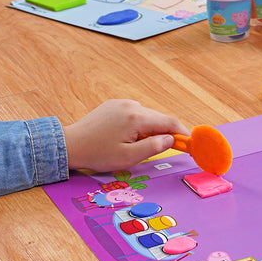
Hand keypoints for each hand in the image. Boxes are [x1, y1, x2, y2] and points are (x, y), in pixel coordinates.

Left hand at [62, 99, 189, 170]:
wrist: (70, 145)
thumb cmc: (98, 154)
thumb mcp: (129, 157)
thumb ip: (153, 147)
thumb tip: (170, 139)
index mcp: (136, 118)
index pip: (169, 122)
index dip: (183, 133)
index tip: (191, 143)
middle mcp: (131, 105)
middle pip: (159, 118)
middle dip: (167, 132)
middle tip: (171, 148)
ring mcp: (121, 103)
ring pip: (147, 116)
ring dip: (151, 129)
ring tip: (140, 146)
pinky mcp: (113, 105)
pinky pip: (135, 114)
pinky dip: (139, 125)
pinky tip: (129, 137)